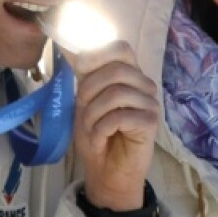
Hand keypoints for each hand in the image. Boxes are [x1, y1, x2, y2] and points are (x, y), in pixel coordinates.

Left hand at [70, 41, 158, 211]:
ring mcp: (150, 103)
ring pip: (116, 93)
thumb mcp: (84, 101)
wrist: (106, 172)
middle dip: (90, 90)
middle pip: (116, 69)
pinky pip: (120, 116)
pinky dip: (102, 129)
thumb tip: (66, 44)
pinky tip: (101, 139)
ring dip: (93, 114)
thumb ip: (83, 74)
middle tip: (83, 111)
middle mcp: (143, 85)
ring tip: (92, 129)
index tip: (80, 71)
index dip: (98, 55)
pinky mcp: (151, 122)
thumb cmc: (97, 135)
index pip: (121, 47)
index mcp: (128, 75)